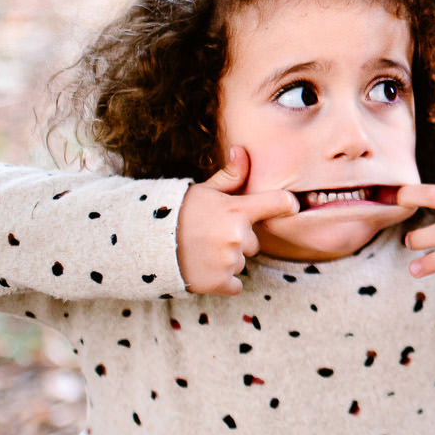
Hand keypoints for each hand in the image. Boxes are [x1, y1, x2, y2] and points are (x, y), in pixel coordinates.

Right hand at [177, 147, 297, 295]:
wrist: (145, 242)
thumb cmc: (177, 212)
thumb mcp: (203, 190)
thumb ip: (230, 175)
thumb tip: (242, 150)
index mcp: (238, 210)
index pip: (280, 203)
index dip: (287, 205)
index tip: (289, 207)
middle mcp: (238, 235)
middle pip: (254, 242)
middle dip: (237, 240)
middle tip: (211, 236)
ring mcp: (229, 260)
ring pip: (241, 262)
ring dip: (227, 260)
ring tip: (201, 251)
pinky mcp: (219, 282)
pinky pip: (235, 285)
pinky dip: (222, 281)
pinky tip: (203, 269)